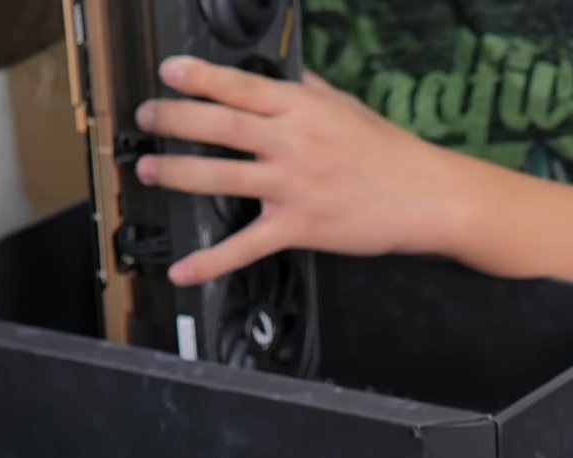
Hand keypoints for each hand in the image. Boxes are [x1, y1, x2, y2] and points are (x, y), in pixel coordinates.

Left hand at [134, 56, 470, 285]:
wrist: (426, 196)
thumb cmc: (388, 152)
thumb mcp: (346, 106)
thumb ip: (305, 90)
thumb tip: (276, 74)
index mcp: (303, 109)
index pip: (241, 87)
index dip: (200, 77)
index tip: (169, 72)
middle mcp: (294, 144)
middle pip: (221, 127)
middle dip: (175, 120)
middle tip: (146, 118)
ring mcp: (294, 186)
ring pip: (222, 177)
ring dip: (178, 173)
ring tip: (148, 170)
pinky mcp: (299, 227)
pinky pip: (247, 245)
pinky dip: (212, 261)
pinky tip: (183, 270)